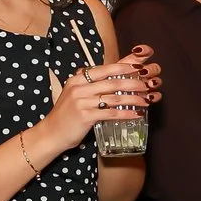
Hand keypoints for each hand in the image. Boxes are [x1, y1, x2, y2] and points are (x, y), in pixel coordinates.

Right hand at [39, 55, 158, 153]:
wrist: (51, 133)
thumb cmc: (67, 114)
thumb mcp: (75, 93)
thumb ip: (90, 82)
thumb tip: (110, 73)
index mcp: (78, 79)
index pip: (104, 68)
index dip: (124, 67)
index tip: (140, 67)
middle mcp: (79, 87)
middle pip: (113, 82)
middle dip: (134, 82)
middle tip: (149, 84)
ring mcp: (81, 101)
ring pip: (114, 97)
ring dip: (133, 98)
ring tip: (147, 100)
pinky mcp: (85, 116)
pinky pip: (110, 113)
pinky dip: (125, 113)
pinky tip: (136, 114)